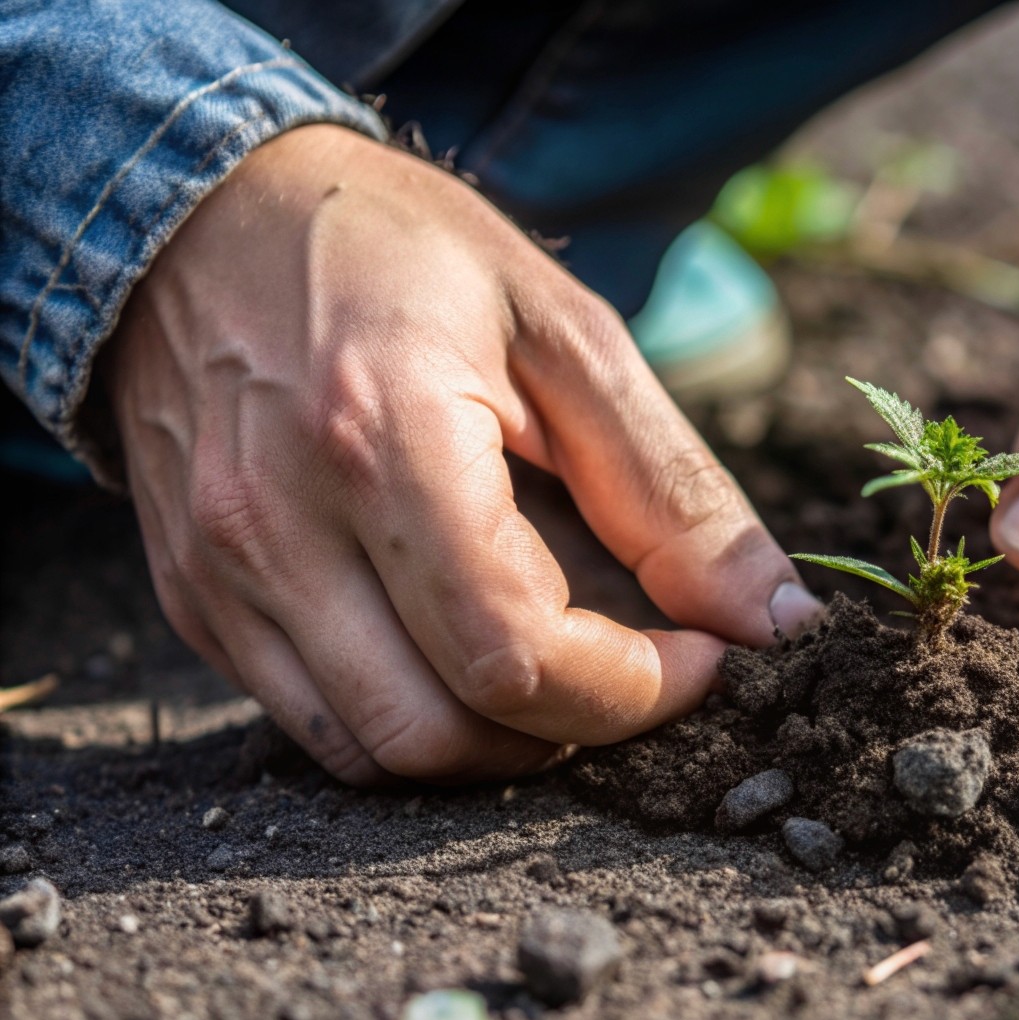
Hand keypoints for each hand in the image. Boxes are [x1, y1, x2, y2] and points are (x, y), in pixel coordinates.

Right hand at [106, 125, 819, 783]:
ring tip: (559, 658)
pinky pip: (315, 723)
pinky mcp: (190, 600)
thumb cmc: (399, 253)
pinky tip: (462, 642)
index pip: (517, 652)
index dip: (636, 688)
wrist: (200, 215)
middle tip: (639, 662)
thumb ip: (673, 490)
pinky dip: (412, 714)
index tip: (704, 653)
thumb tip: (777, 618)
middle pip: (445, 731)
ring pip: (376, 753)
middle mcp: (276, 526)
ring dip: (493, 741)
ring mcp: (216, 574)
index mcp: (383, 438)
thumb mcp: (567, 333)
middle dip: (574, 727)